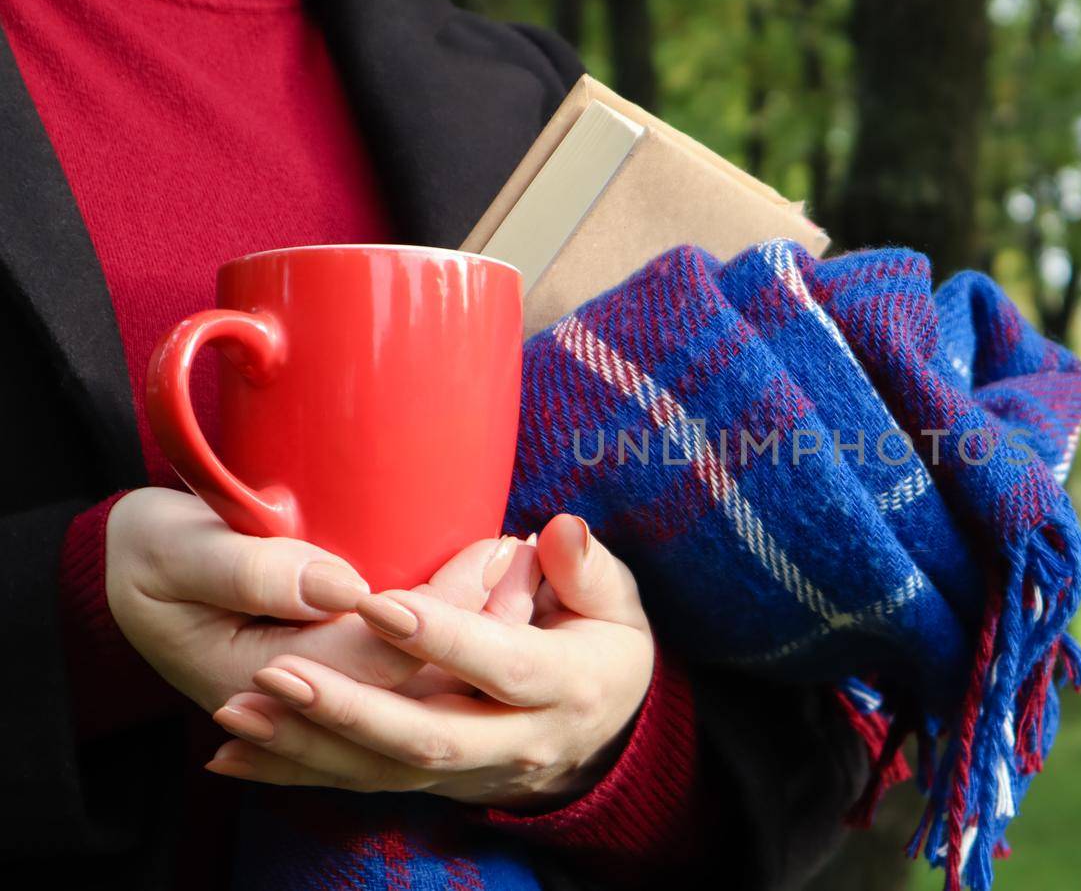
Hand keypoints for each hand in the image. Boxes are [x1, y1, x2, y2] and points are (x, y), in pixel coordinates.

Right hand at [106, 487, 522, 711]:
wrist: (133, 572)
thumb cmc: (148, 550)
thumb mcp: (172, 547)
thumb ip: (248, 567)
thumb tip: (340, 587)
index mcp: (257, 684)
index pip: (374, 657)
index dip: (440, 610)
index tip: (491, 550)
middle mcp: (300, 709)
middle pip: (413, 681)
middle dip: (482, 623)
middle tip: (527, 556)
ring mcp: (321, 702)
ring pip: (424, 688)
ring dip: (482, 635)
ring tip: (529, 572)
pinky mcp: (339, 684)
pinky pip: (415, 679)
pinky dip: (461, 643)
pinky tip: (506, 600)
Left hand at [205, 514, 655, 809]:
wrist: (605, 726)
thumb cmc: (603, 640)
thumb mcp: (615, 600)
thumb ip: (587, 566)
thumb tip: (559, 530)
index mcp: (564, 685)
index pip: (500, 664)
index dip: (441, 637)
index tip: (377, 603)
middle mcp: (516, 742)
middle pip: (429, 734)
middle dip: (349, 708)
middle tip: (278, 668)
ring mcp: (470, 772)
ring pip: (383, 770)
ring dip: (307, 745)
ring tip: (239, 711)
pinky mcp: (432, 783)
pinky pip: (359, 784)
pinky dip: (294, 773)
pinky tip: (231, 759)